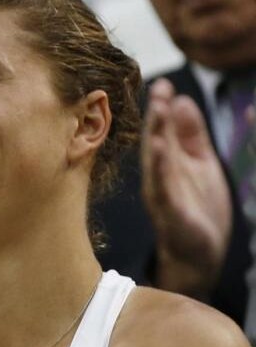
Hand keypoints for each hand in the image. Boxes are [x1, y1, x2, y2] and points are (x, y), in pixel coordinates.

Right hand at [141, 78, 232, 298]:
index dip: (163, 107)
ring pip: (156, 160)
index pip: (164, 130)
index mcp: (170, 162)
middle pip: (157, 140)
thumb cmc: (198, 209)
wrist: (200, 253)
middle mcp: (161, 175)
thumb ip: (192, 135)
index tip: (163, 84)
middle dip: (157, 115)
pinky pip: (163, 187)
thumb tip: (181, 101)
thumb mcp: (201, 163)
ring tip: (158, 111)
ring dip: (155, 136)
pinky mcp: (170, 212)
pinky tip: (159, 150)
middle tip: (159, 88)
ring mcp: (162, 193)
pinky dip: (159, 168)